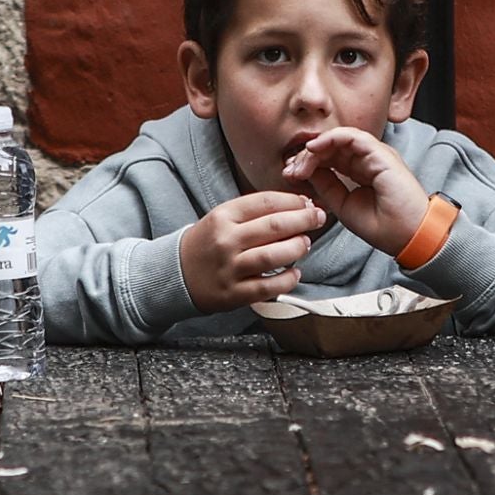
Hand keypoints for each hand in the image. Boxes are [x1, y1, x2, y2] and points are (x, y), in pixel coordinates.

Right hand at [179, 191, 322, 313]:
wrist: (177, 274)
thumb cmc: (207, 244)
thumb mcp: (222, 218)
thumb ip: (254, 212)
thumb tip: (295, 206)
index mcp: (223, 216)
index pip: (265, 202)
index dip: (293, 201)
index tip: (307, 203)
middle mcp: (226, 241)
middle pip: (274, 226)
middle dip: (303, 220)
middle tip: (317, 218)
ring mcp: (230, 268)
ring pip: (273, 255)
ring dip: (297, 248)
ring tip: (305, 244)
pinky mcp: (234, 293)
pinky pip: (269, 287)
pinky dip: (288, 280)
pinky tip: (296, 273)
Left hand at [281, 127, 427, 256]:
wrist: (410, 236)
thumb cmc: (385, 227)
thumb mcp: (344, 205)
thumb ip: (327, 185)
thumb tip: (306, 171)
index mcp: (361, 172)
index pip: (330, 158)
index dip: (309, 163)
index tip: (290, 176)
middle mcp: (369, 160)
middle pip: (332, 147)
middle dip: (307, 156)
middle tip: (290, 170)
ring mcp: (376, 155)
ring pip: (339, 139)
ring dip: (315, 149)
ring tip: (300, 163)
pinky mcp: (381, 153)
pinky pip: (351, 136)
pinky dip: (330, 139)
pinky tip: (314, 150)